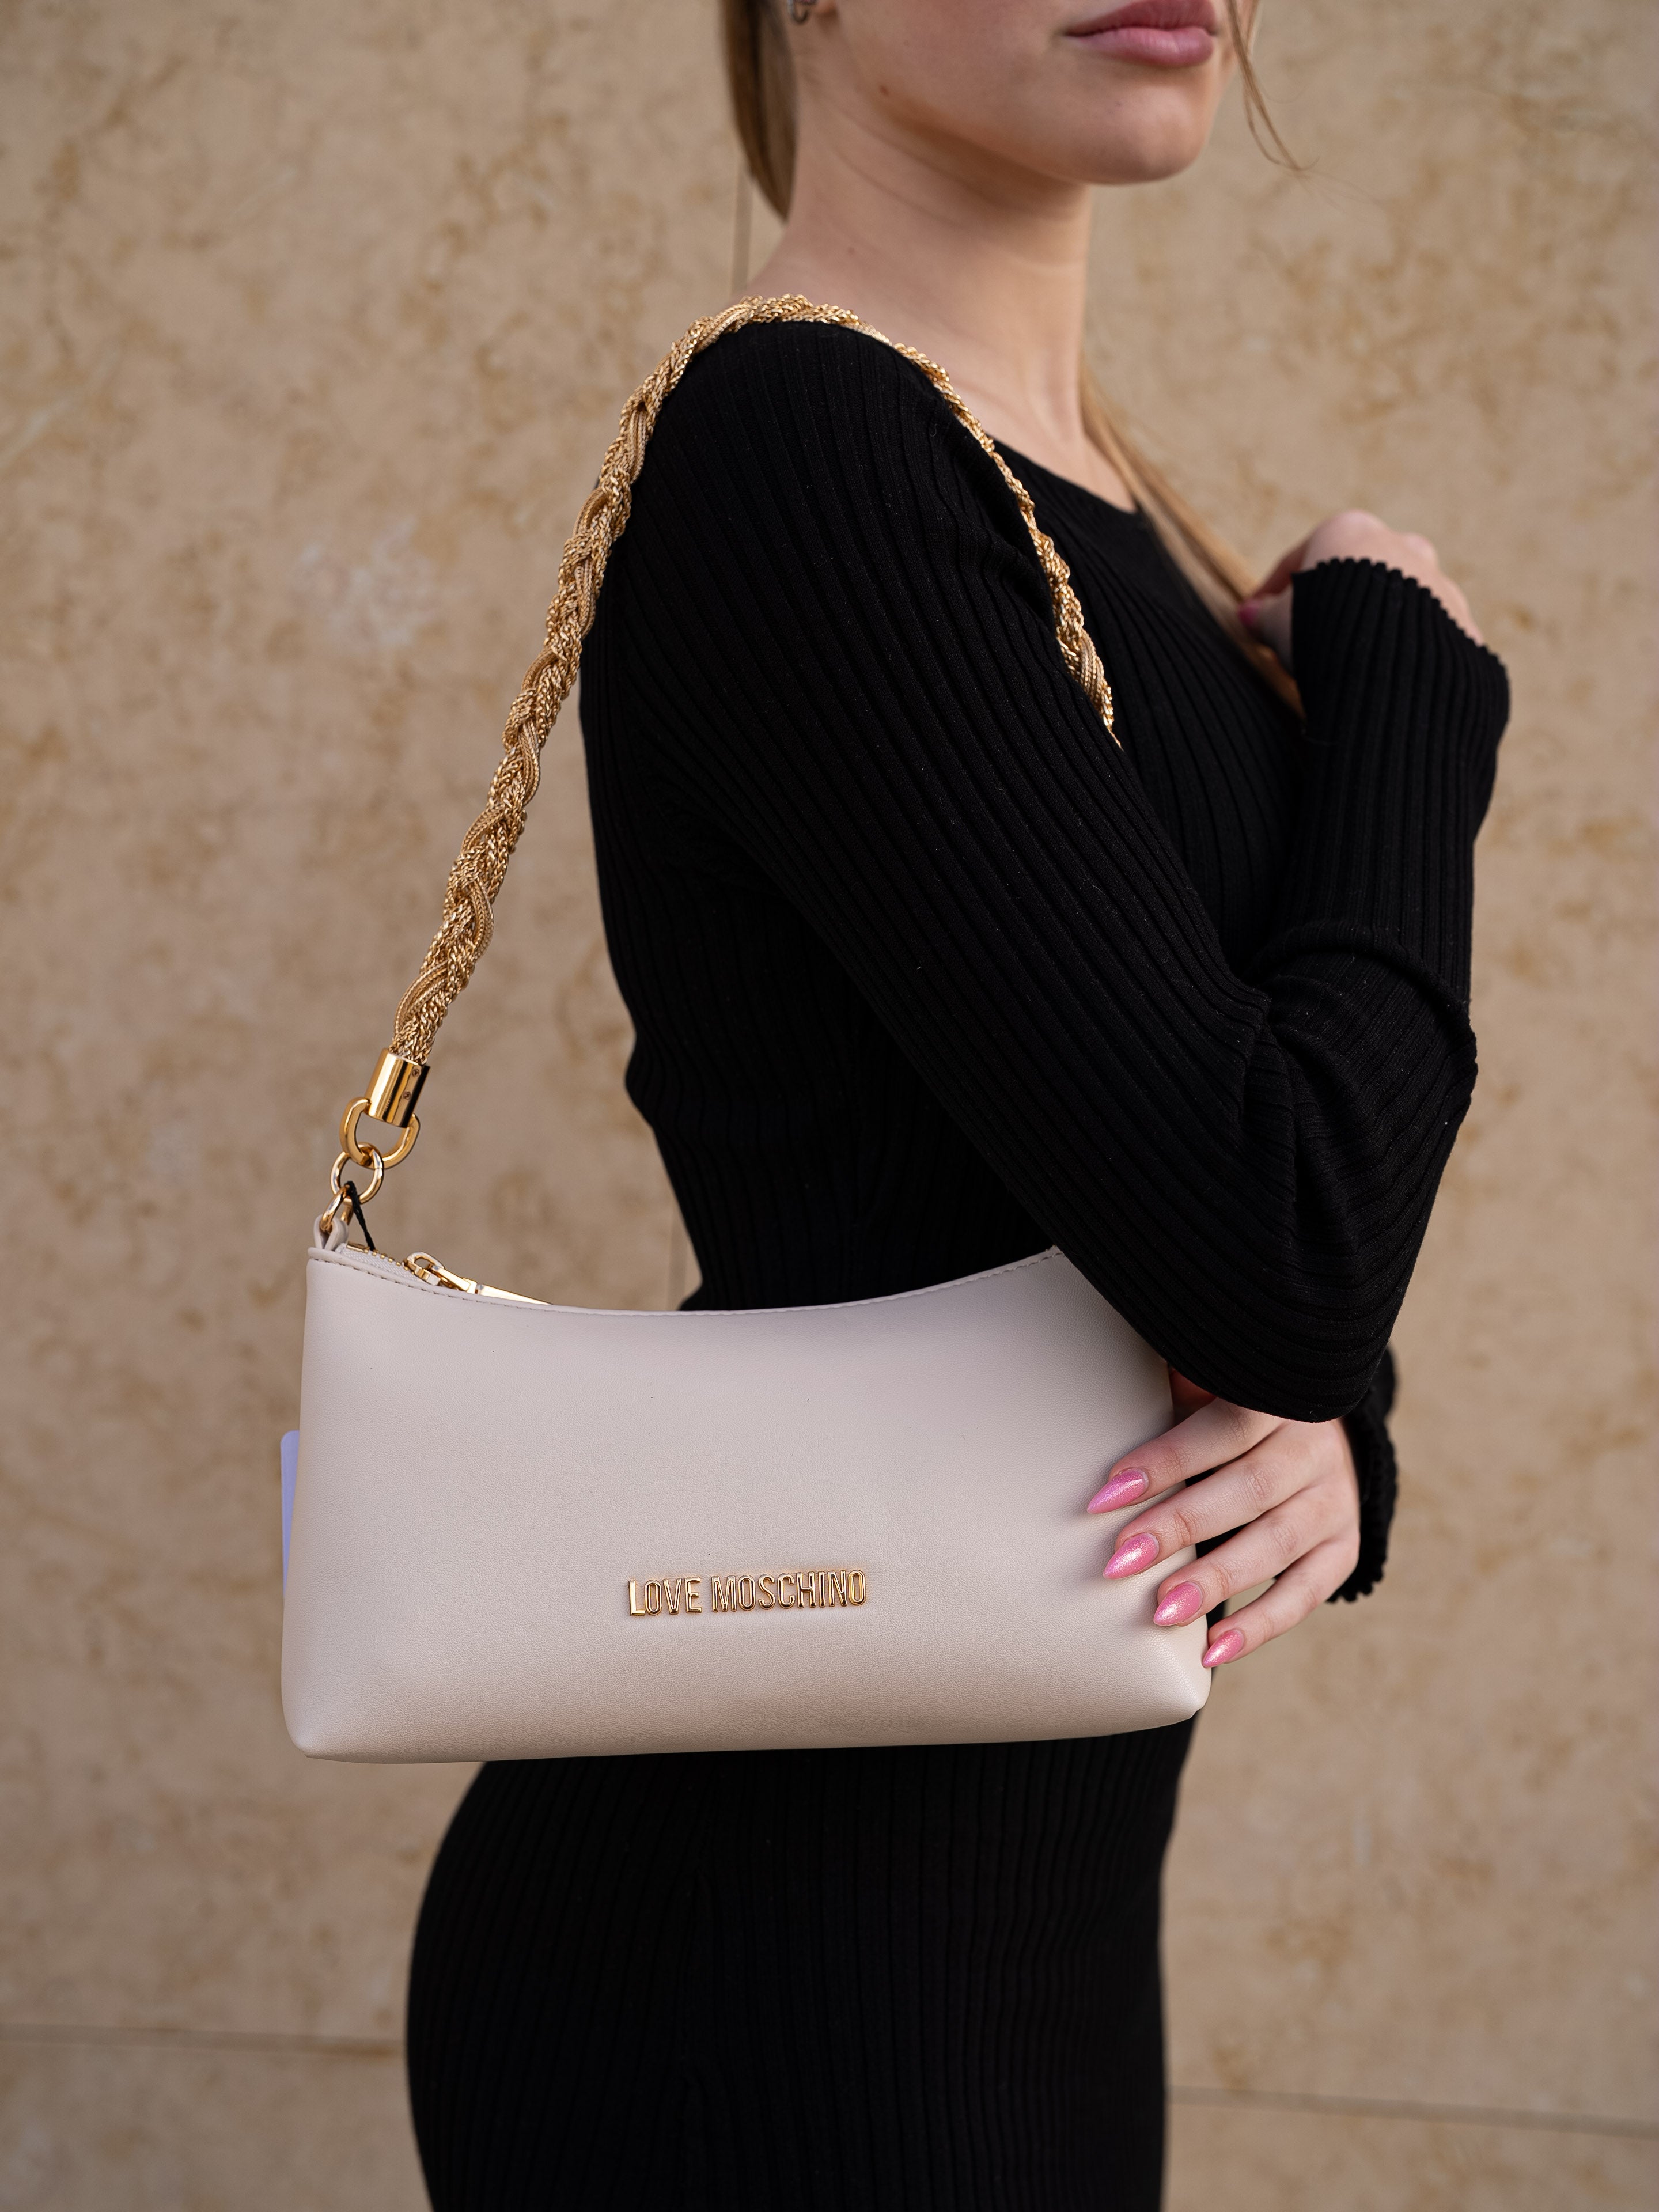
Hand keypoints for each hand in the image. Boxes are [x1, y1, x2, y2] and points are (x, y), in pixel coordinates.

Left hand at [1085, 1371, 1360, 1668]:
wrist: (1312, 1423)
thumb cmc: (1229, 1406)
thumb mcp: (1210, 1383)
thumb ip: (1175, 1389)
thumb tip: (1102, 1401)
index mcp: (1279, 1397)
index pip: (1224, 1428)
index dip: (1166, 1462)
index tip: (1105, 1497)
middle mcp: (1314, 1447)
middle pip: (1249, 1489)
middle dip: (1181, 1527)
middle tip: (1122, 1561)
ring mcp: (1334, 1499)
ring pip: (1278, 1544)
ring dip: (1216, 1581)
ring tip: (1163, 1612)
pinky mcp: (1343, 1546)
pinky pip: (1307, 1592)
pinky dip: (1260, 1625)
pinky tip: (1213, 1650)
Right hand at [1238, 508, 1483, 674]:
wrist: (1397, 668)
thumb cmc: (1325, 633)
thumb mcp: (1278, 625)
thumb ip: (1264, 617)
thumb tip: (1252, 616)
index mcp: (1350, 531)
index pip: (1299, 560)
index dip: (1271, 592)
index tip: (1257, 618)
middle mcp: (1401, 547)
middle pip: (1355, 577)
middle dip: (1329, 606)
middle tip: (1304, 641)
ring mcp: (1437, 584)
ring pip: (1394, 607)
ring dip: (1369, 629)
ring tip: (1345, 665)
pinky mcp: (1461, 626)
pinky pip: (1422, 639)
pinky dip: (1400, 653)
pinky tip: (1382, 679)